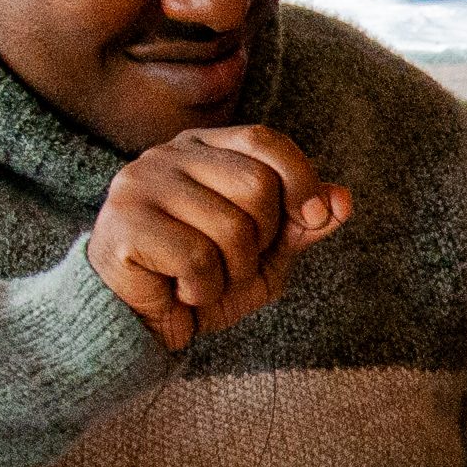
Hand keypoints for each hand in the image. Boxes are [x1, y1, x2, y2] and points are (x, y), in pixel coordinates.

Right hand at [86, 125, 351, 353]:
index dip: (301, 178)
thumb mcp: (263, 255)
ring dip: (230, 273)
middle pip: (256, 184)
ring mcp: (139, 185)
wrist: (133, 326)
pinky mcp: (123, 224)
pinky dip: (201, 290)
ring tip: (202, 281)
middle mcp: (167, 155)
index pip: (264, 141)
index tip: (315, 218)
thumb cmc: (199, 281)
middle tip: (232, 264)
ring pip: (230, 227)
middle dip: (261, 239)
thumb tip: (343, 199)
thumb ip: (301, 225)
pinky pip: (196, 258)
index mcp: (203, 149)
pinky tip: (178, 292)